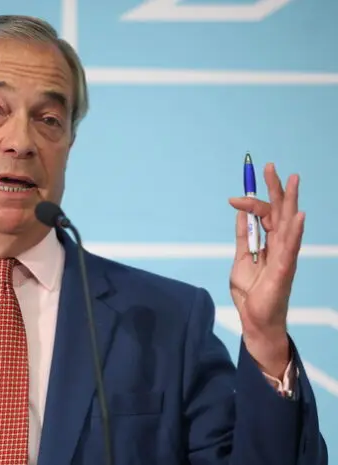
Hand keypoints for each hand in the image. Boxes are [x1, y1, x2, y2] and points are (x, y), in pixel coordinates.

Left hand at [228, 163, 304, 378]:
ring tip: (293, 180)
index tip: (233, 198)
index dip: (250, 203)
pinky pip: (290, 248)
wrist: (254, 320)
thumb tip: (240, 215)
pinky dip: (295, 231)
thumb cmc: (251, 293)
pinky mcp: (284, 270)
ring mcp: (285, 257)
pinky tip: (299, 216)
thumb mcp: (241, 259)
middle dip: (275, 188)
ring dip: (289, 201)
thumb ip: (243, 238)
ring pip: (288, 223)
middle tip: (270, 166)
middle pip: (279, 212)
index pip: (264, 215)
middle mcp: (280, 246)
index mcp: (269, 243)